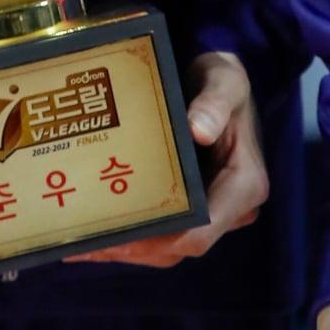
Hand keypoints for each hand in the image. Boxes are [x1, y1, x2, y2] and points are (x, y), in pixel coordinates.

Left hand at [67, 51, 267, 267]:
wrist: (221, 83)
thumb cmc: (223, 80)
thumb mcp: (224, 82)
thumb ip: (213, 104)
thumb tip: (198, 130)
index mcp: (244, 185)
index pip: (203, 230)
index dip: (162, 241)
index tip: (122, 240)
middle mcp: (232, 208)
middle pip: (181, 244)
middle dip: (136, 249)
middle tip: (91, 245)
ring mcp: (213, 209)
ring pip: (171, 245)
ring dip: (131, 248)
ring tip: (85, 245)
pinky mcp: (195, 205)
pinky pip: (166, 230)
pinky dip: (136, 236)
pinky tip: (99, 234)